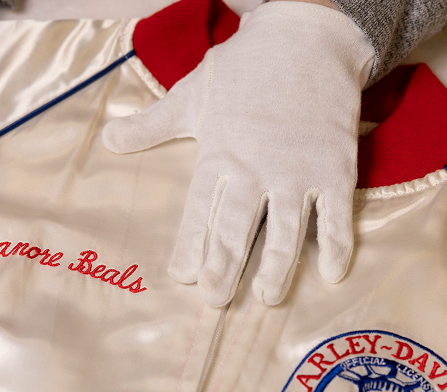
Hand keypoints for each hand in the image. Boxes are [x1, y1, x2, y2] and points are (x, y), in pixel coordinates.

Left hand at [103, 2, 373, 306]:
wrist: (308, 36)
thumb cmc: (245, 69)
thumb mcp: (191, 94)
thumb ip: (151, 124)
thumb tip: (109, 138)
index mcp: (219, 155)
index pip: (199, 211)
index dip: (191, 245)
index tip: (182, 276)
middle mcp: (256, 168)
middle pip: (237, 228)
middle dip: (225, 267)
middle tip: (215, 300)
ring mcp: (298, 170)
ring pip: (287, 229)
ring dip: (278, 266)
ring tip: (267, 298)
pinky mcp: (335, 167)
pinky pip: (336, 213)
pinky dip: (336, 244)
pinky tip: (333, 274)